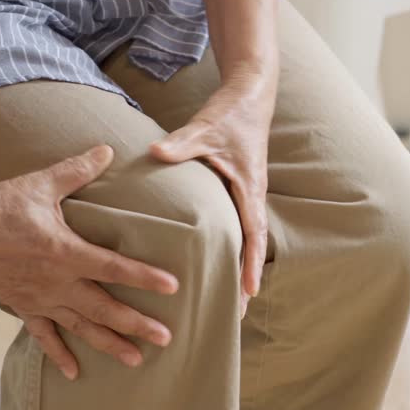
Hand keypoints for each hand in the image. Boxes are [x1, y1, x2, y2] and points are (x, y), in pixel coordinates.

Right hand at [0, 146, 177, 379]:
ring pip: (80, 327)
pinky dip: (59, 354)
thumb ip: (76, 171)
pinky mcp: (22, 306)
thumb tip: (107, 149)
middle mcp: (56, 282)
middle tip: (166, 338)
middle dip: (137, 324)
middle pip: (104, 308)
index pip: (114, 268)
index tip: (173, 288)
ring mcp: (39, 299)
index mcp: (64, 252)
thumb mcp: (39, 184)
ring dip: (109, 344)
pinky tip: (75, 373)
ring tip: (136, 359)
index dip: (145, 278)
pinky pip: (43, 336)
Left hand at [150, 73, 274, 316]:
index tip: (249, 292)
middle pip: (251, 245)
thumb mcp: (205, 129)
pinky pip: (235, 224)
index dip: (251, 263)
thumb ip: (181, 144)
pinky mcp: (237, 189)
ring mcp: (245, 194)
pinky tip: (214, 262)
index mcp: (249, 187)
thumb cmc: (231, 114)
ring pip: (244, 238)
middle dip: (245, 278)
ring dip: (238, 266)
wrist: (249, 96)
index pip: (254, 232)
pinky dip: (230, 247)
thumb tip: (155, 153)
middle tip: (236, 313)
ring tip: (227, 299)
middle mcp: (251, 195)